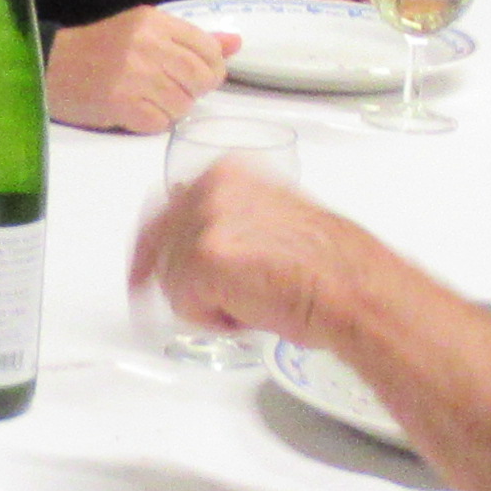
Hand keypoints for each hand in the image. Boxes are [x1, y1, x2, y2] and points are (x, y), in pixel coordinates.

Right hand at [45, 4, 238, 132]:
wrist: (51, 67)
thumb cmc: (101, 49)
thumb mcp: (145, 32)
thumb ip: (191, 39)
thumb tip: (235, 43)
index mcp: (154, 21)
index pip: (207, 48)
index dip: (212, 68)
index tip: (198, 76)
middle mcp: (147, 45)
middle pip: (201, 77)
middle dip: (195, 90)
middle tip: (175, 90)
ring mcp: (134, 75)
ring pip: (183, 105)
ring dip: (172, 109)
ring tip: (150, 100)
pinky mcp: (122, 104)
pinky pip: (161, 123)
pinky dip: (153, 123)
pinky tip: (137, 112)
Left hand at [128, 152, 360, 348]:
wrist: (347, 286)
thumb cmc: (326, 263)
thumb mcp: (273, 217)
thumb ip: (231, 218)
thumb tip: (201, 237)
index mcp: (228, 172)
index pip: (167, 209)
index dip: (153, 247)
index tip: (142, 270)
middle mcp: (211, 189)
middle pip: (161, 245)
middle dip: (182, 279)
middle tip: (206, 301)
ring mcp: (204, 223)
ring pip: (171, 280)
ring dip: (205, 301)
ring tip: (250, 301)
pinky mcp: (202, 260)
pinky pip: (183, 303)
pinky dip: (212, 318)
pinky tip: (245, 311)